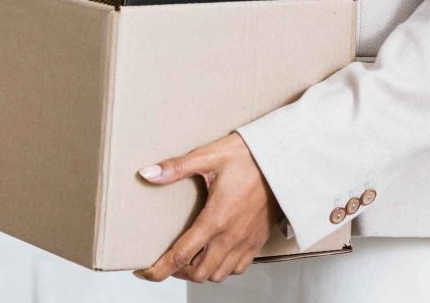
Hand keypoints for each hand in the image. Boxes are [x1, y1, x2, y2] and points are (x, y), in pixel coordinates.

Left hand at [133, 133, 277, 282]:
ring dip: (201, 271)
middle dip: (178, 272)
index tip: (144, 272)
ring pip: (219, 275)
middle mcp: (231, 236)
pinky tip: (215, 253)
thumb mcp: (209, 156)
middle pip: (199, 273)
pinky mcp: (258, 240)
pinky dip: (223, 268)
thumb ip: (177, 167)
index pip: (180, 256)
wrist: (285, 159)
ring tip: (189, 258)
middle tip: (167, 260)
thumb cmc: (249, 155)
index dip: (158, 270)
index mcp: (215, 219)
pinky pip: (238, 268)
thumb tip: (147, 173)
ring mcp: (246, 241)